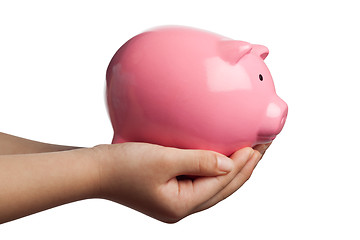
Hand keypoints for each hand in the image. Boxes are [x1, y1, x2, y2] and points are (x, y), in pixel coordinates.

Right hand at [93, 142, 270, 222]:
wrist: (94, 170)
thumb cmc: (122, 165)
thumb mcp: (162, 160)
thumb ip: (198, 162)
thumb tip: (228, 164)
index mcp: (181, 205)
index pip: (222, 184)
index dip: (243, 165)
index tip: (258, 145)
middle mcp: (181, 207)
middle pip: (223, 189)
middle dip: (245, 169)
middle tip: (262, 148)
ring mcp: (175, 199)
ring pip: (214, 186)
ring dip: (232, 169)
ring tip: (250, 152)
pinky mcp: (169, 189)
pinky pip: (200, 179)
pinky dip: (214, 167)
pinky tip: (220, 155)